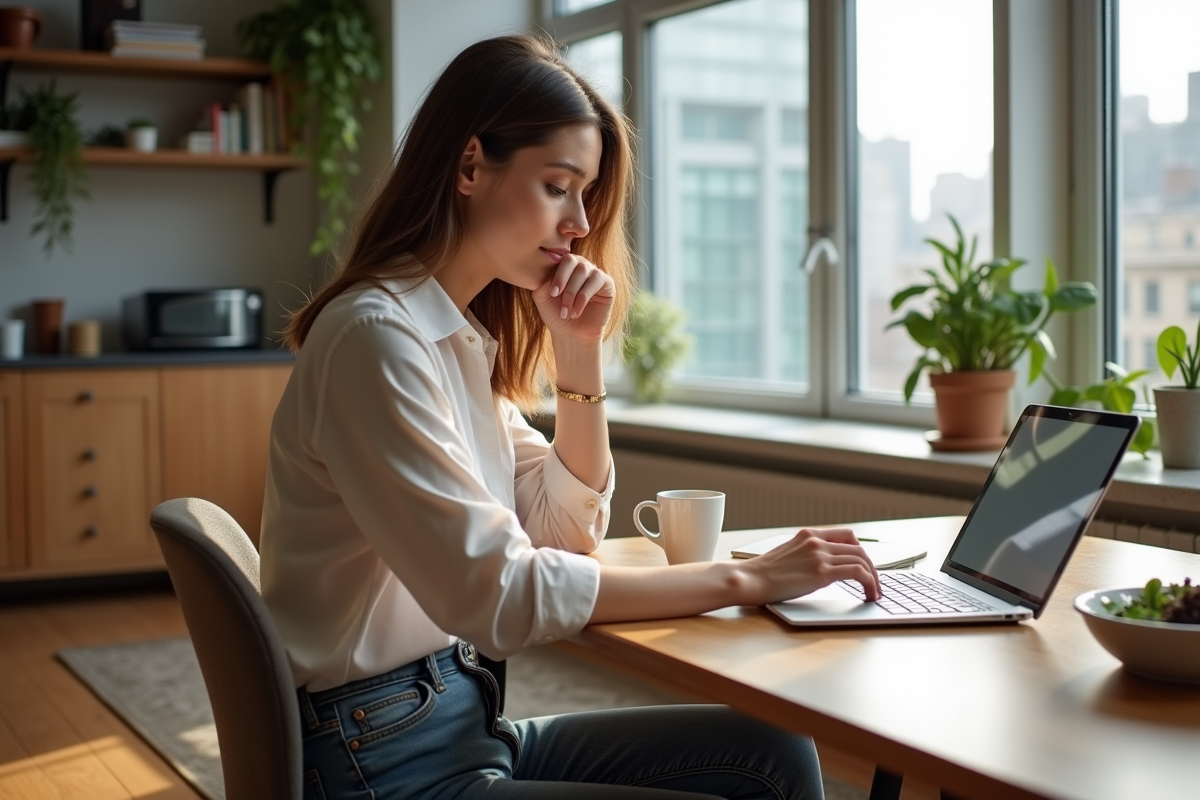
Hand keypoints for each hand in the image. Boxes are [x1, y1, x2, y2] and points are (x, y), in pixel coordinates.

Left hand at [532, 254, 614, 342]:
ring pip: (583, 271)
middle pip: (571, 260)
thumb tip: (548, 267)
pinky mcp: (607, 282)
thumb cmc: (556, 314)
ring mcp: (594, 272)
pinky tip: (576, 312)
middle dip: (562, 279)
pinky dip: (583, 298)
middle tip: (555, 296)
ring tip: (566, 312)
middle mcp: (580, 265)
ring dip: (572, 293)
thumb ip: (541, 280)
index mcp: (564, 265)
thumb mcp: (542, 296)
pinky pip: (596, 281)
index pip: (559, 258)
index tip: (551, 293)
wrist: (572, 334)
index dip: (555, 274)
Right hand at [741, 528, 880, 603]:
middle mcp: (816, 541)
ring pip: (862, 560)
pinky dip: (870, 583)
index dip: (860, 551)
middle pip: (858, 549)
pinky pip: (858, 573)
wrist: (750, 579)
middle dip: (871, 567)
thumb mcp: (787, 554)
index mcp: (808, 535)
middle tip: (875, 583)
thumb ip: (805, 554)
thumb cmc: (763, 574)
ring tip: (874, 593)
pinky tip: (869, 595)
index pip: (846, 535)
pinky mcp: (822, 572)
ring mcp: (820, 555)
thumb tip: (821, 568)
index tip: (865, 566)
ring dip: (874, 578)